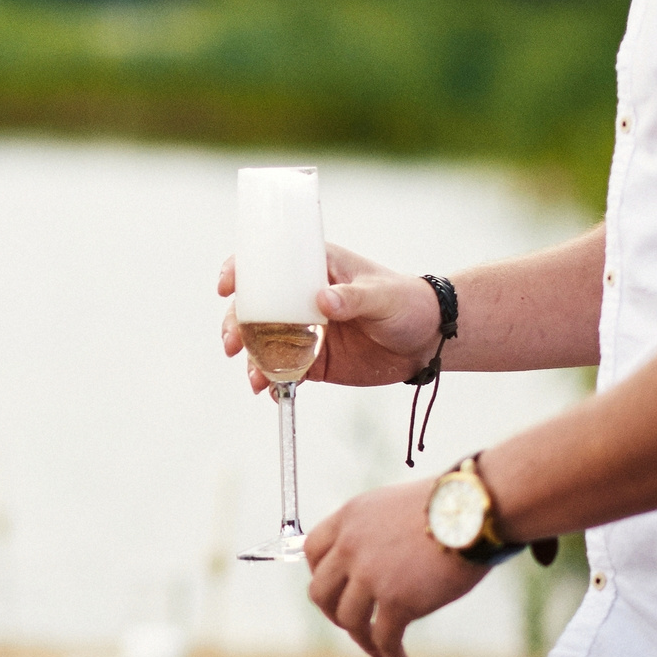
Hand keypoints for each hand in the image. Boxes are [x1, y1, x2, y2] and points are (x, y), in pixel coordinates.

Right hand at [219, 243, 442, 393]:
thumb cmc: (408, 303)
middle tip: (232, 344)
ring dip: (250, 359)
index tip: (227, 287)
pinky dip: (272, 383)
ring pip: (262, 343)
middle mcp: (301, 299)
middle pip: (254, 308)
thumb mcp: (383, 295)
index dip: (241, 271)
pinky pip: (283, 372)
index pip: (268, 263)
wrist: (428, 342)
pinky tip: (271, 393)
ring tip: (255, 378)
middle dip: (234, 325)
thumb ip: (353, 298)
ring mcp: (304, 331)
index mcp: (314, 269)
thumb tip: (323, 301)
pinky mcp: (312, 361)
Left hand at [300, 480, 489, 656]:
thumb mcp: (393, 507)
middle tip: (352, 624)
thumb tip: (370, 563)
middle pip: (321, 591)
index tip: (336, 590)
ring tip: (377, 650)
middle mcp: (351, 546)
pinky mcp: (397, 600)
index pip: (313, 551)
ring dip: (362, 640)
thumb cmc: (447, 507)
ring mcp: (370, 575)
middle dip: (333, 613)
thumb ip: (372, 532)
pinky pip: (384, 638)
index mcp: (349, 518)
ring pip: (349, 619)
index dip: (320, 575)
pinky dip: (390, 655)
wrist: (474, 510)